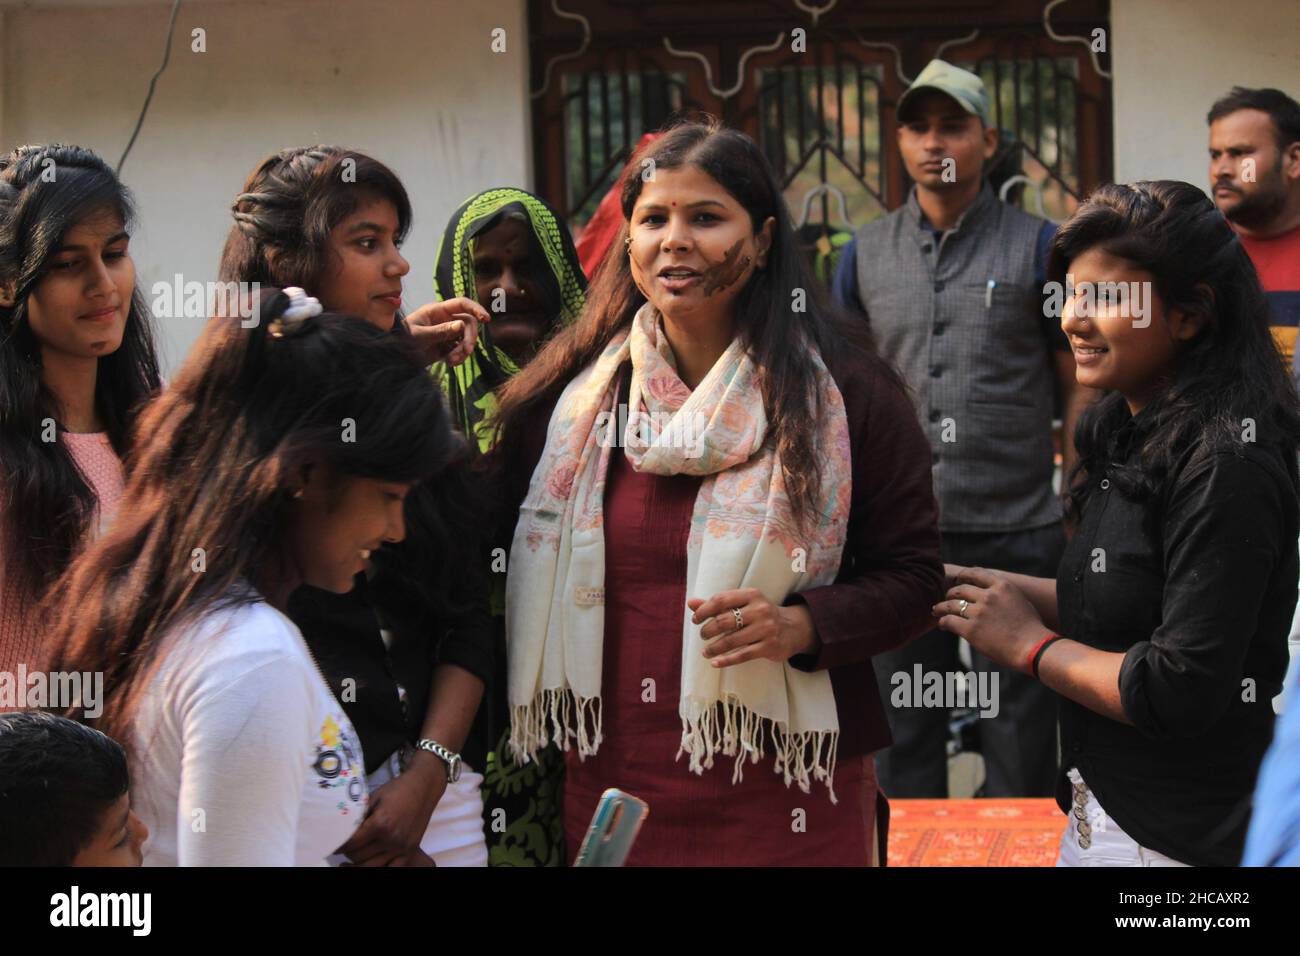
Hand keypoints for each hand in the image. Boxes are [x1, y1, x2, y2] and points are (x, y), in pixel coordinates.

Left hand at [335, 752, 447, 865]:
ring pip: (372, 866)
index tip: (331, 845)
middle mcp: (391, 839)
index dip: (338, 846)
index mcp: (380, 824)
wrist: (423, 787)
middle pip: (359, 857)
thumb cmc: (397, 789)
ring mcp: (402, 847)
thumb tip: (342, 829)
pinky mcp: (410, 850)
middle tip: (342, 848)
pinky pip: (392, 868)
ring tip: (350, 859)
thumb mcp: (374, 798)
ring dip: (359, 863)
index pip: (351, 844)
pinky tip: (369, 865)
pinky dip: (378, 868)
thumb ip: (359, 816)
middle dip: (347, 854)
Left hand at [402, 297, 489, 366]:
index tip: (486, 319)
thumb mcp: (419, 336)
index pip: (461, 304)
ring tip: (451, 361)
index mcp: (437, 311)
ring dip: (463, 351)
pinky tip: (449, 363)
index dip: (476, 309)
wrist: (395, 357)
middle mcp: (444, 320)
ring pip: (466, 339)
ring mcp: (447, 333)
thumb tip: (461, 326)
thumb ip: (440, 331)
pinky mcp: (447, 346)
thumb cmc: (401, 341)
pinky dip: (459, 357)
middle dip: (469, 338)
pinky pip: (460, 350)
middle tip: (466, 352)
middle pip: (468, 324)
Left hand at [688, 588, 817, 667]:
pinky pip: (742, 655)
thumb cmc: (760, 615)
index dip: (704, 610)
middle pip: (724, 621)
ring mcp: (766, 628)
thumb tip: (690, 603)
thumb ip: (717, 604)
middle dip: (708, 630)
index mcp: (751, 595)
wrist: (793, 628)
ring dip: (714, 648)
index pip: (721, 600)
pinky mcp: (769, 646)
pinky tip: (715, 663)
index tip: (695, 620)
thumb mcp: (743, 604)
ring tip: (706, 651)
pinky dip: (726, 660)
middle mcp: (760, 610)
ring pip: (731, 640)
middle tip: (702, 635)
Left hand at [932, 567, 1046, 673]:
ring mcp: (978, 612)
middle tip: (946, 599)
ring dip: (941, 607)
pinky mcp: (971, 629)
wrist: (1033, 648)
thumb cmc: (1031, 629)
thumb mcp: (1021, 602)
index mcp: (1002, 586)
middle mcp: (989, 596)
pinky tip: (942, 625)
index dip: (963, 576)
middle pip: (960, 589)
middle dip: (950, 594)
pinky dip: (943, 622)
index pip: (976, 573)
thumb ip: (1004, 595)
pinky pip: (949, 621)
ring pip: (951, 605)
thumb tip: (992, 592)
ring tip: (936, 611)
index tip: (957, 579)